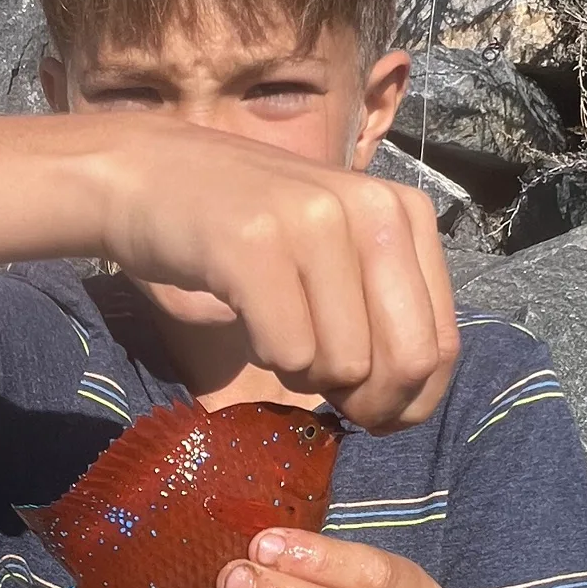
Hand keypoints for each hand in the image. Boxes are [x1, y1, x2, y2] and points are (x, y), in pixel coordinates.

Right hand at [92, 118, 458, 432]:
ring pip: (342, 365)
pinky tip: (245, 316)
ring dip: (302, 373)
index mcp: (405, 212)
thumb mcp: (338, 255)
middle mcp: (371, 208)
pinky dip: (263, 356)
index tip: (368, 412)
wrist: (145, 175)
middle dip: (365, 403)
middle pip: (404, 362)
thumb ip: (385, 315)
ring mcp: (312, 221)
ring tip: (272, 327)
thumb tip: (408, 410)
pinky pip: (286, 352)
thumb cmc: (247, 230)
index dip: (409, 402)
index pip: (441, 345)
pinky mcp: (253, 244)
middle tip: (321, 391)